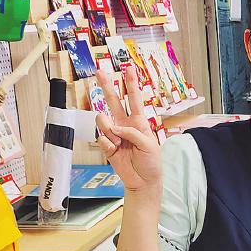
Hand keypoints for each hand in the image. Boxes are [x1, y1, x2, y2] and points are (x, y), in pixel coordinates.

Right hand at [96, 65, 161, 194]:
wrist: (143, 181)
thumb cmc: (151, 163)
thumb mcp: (149, 145)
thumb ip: (133, 133)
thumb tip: (116, 128)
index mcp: (139, 122)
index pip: (134, 99)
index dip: (131, 84)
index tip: (128, 69)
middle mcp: (125, 125)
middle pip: (113, 101)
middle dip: (107, 86)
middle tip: (99, 72)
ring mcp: (114, 134)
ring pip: (103, 120)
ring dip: (109, 130)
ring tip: (119, 142)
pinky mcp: (106, 145)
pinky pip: (101, 138)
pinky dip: (108, 145)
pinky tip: (116, 151)